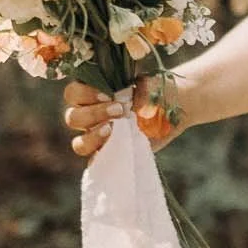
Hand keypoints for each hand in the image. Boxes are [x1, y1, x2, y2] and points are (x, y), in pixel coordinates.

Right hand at [64, 81, 179, 159]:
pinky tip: (117, 150)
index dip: (85, 94)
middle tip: (119, 110)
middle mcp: (91, 116)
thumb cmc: (159, 93)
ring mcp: (99, 137)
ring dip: (93, 137)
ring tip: (113, 130)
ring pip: (79, 143)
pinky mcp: (110, 154)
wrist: (175, 109)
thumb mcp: (153, 85)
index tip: (109, 94)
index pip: (73, 93)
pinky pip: (95, 162)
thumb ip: (144, 89)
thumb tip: (135, 104)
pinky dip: (101, 158)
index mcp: (93, 93)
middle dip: (93, 114)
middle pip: (72, 118)